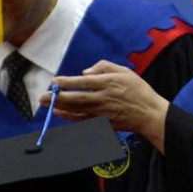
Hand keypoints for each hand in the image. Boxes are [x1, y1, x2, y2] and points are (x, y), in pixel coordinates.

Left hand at [41, 61, 168, 152]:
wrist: (149, 113)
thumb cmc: (138, 90)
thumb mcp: (124, 71)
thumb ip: (103, 67)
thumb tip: (85, 72)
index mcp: (108, 84)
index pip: (83, 83)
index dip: (67, 82)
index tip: (55, 81)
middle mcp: (103, 99)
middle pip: (76, 99)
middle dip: (58, 98)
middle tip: (43, 97)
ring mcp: (103, 113)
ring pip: (77, 112)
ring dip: (61, 109)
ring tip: (48, 106)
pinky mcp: (104, 124)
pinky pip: (84, 122)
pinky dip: (71, 118)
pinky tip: (62, 114)